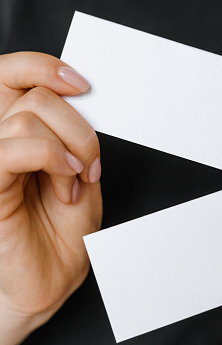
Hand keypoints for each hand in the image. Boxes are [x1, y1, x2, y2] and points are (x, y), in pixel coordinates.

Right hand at [0, 52, 102, 344]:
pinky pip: (12, 149)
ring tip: (74, 183)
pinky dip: (51, 157)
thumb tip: (75, 97)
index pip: (12, 75)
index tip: (82, 85)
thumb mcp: (80, 171)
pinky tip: (66, 180)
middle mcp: (1, 141)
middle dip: (78, 125)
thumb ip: (72, 134)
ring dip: (70, 148)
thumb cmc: (62, 230)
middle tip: (89, 163)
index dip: (44, 66)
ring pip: (29, 117)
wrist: (50, 278)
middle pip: (34, 94)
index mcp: (19, 133)